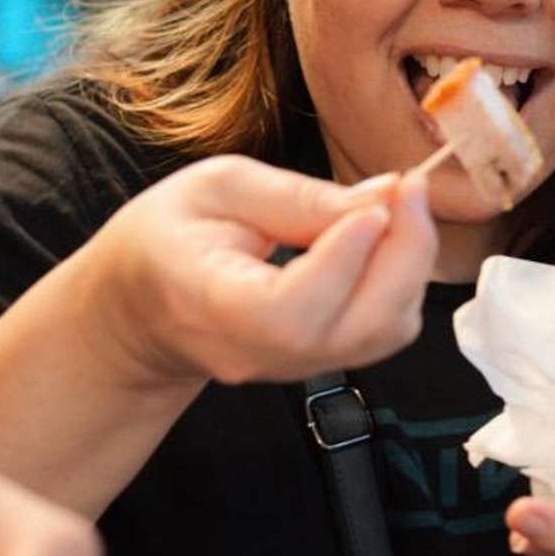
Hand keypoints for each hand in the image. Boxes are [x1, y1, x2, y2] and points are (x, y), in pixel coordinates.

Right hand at [75, 155, 436, 387]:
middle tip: (410, 188)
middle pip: (357, 327)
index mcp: (211, 304)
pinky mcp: (326, 362)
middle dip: (405, 252)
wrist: (143, 308)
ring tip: (400, 206)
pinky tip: (391, 237)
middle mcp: (259, 352)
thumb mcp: (215, 187)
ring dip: (411, 265)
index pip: (291, 308)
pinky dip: (405, 282)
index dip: (346, 257)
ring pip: (385, 332)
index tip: (380, 200)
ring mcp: (296, 368)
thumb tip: (383, 197)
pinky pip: (387, 332)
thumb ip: (297, 196)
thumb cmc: (169, 238)